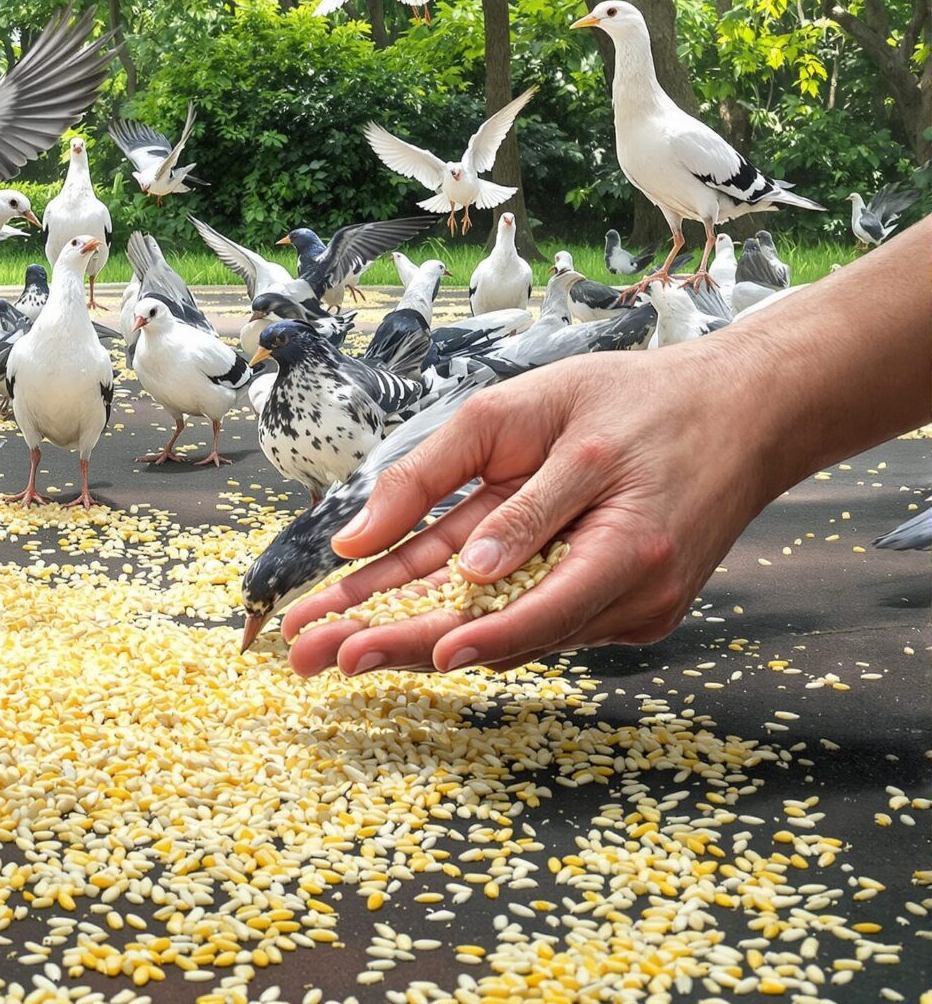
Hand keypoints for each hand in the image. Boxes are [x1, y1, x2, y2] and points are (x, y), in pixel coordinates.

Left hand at [278, 341, 787, 676]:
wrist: (746, 414)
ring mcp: (627, 606)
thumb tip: (364, 540)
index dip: (428, 634)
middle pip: (492, 632)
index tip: (359, 650)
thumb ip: (440, 470)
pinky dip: (466, 618)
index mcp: (614, 539)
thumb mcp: (525, 407)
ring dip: (416, 635)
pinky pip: (533, 618)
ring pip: (505, 631)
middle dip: (396, 646)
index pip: (508, 608)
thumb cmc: (633, 400)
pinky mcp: (624, 609)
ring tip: (330, 643)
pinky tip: (394, 622)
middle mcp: (623, 589)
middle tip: (311, 658)